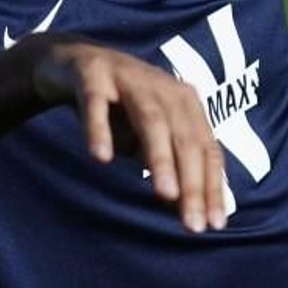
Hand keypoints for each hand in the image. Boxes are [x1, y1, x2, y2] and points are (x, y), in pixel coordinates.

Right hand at [31, 41, 225, 232]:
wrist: (73, 63)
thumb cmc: (120, 109)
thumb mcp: (150, 140)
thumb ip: (172, 167)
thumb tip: (195, 213)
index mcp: (186, 104)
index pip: (207, 149)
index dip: (212, 186)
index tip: (215, 224)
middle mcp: (165, 87)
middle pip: (185, 137)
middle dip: (192, 182)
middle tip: (193, 224)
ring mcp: (129, 78)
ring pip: (151, 120)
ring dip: (160, 158)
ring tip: (166, 195)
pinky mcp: (93, 75)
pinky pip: (96, 104)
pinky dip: (99, 130)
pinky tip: (102, 158)